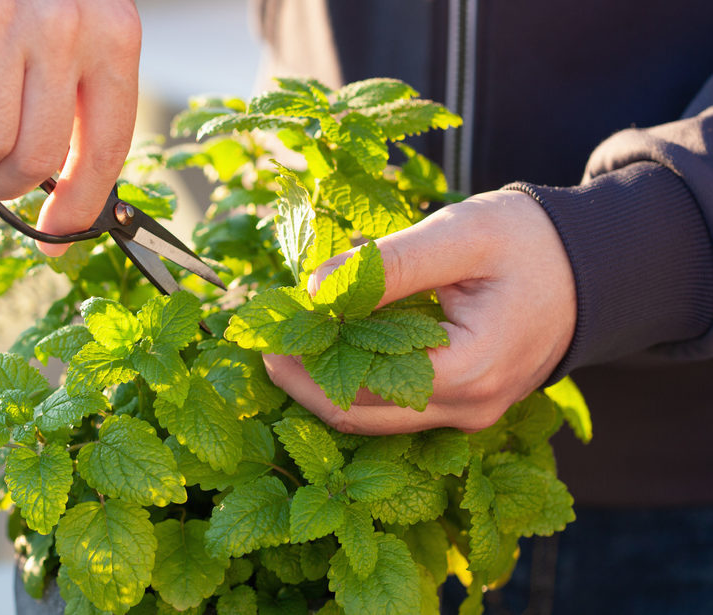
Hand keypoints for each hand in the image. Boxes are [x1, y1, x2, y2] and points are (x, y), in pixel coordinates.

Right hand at [0, 0, 141, 255]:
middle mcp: (64, 29)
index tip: (57, 240)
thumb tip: (65, 191)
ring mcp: (0, 16)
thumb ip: (81, 100)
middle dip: (9, 185)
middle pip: (37, 157)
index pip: (105, 150)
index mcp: (114, 41)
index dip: (78, 207)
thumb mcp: (82, 31)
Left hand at [263, 190, 576, 434]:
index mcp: (468, 370)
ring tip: (290, 345)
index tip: (268, 329)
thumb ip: (389, 265)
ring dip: (327, 386)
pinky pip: (398, 410)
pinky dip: (358, 385)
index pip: (360, 386)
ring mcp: (469, 414)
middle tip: (263, 345)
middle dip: (305, 382)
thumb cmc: (531, 243)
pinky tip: (335, 350)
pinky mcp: (467, 405)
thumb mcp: (461, 235)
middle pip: (360, 416)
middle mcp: (468, 409)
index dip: (305, 362)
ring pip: (375, 421)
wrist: (592, 268)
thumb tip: (315, 289)